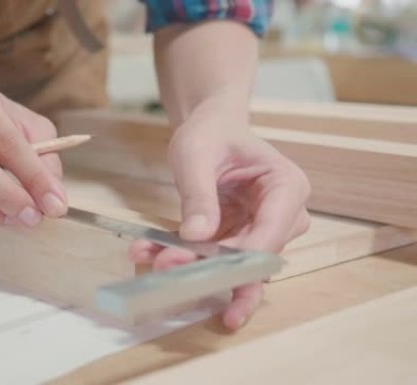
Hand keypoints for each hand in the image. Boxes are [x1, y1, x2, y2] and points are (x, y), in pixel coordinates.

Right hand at [0, 79, 67, 226]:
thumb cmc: (1, 124)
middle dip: (5, 194)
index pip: (5, 140)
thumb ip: (44, 159)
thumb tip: (51, 199)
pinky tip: (0, 217)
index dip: (33, 175)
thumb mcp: (31, 129)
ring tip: (18, 220)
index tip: (56, 204)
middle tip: (33, 217)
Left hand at [129, 108, 310, 329]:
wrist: (210, 129)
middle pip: (254, 256)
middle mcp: (284, 215)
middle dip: (211, 266)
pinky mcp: (239, 239)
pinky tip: (148, 252)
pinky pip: (213, 256)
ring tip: (150, 257)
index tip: (200, 260)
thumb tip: (196, 235)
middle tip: (167, 263)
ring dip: (193, 265)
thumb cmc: (211, 133)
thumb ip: (198, 195)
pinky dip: (182, 256)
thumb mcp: (197, 156)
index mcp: (287, 186)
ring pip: (232, 264)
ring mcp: (262, 230)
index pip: (271, 232)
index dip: (238, 254)